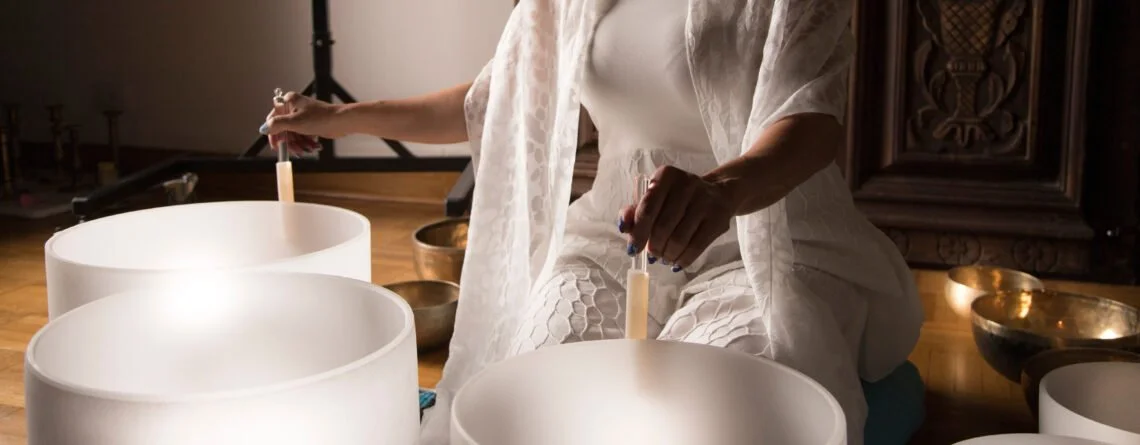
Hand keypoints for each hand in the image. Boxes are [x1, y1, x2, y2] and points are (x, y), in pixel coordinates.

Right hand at [258, 92, 343, 153]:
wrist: (341, 122)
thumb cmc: (320, 118)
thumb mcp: (295, 122)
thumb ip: (277, 124)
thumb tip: (263, 128)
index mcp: (288, 101)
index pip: (273, 119)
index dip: (274, 133)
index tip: (276, 145)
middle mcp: (294, 107)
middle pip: (284, 129)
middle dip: (290, 142)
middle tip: (296, 151)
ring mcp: (302, 116)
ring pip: (294, 134)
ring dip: (299, 145)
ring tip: (307, 150)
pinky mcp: (310, 124)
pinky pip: (302, 136)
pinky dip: (306, 143)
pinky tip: (314, 146)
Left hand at [618, 165, 734, 271]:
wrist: (718, 194)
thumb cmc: (677, 198)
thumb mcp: (655, 198)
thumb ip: (635, 211)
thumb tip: (624, 227)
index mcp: (666, 176)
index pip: (647, 209)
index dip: (638, 233)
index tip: (633, 250)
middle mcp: (686, 184)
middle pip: (662, 227)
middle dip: (653, 247)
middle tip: (652, 255)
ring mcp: (705, 201)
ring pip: (679, 239)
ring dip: (667, 255)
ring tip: (664, 257)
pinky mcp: (718, 219)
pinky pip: (696, 246)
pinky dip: (683, 259)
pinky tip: (677, 262)